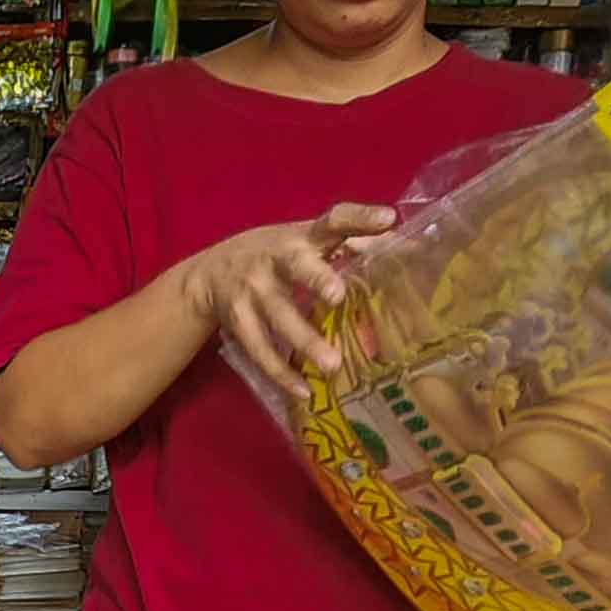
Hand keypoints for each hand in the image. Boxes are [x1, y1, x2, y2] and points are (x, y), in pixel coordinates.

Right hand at [175, 201, 395, 401]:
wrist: (208, 274)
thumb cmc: (274, 256)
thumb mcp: (303, 241)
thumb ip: (348, 243)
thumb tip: (402, 243)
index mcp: (301, 237)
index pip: (333, 221)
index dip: (359, 218)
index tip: (387, 218)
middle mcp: (276, 259)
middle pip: (297, 267)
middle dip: (316, 279)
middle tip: (338, 297)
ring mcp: (253, 291)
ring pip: (279, 316)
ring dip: (304, 341)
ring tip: (332, 366)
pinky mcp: (238, 321)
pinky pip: (260, 350)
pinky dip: (281, 373)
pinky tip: (304, 391)